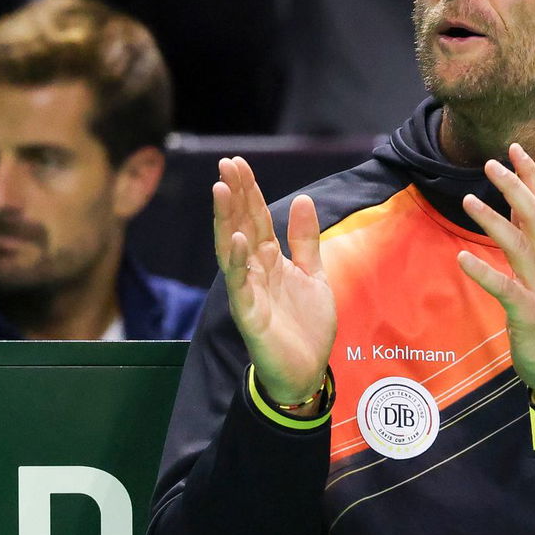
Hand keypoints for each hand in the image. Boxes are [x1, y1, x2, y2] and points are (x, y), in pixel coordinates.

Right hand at [213, 156, 335, 406]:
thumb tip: (303, 199)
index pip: (255, 218)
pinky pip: (240, 285)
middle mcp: (254, 271)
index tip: (238, 163)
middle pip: (240, 226)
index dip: (248, 191)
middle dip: (233, 196)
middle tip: (225, 164)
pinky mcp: (249, 314)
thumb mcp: (313, 274)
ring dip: (225, 220)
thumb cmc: (305, 325)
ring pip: (232, 250)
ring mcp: (249, 291)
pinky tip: (235, 240)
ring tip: (220, 191)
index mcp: (269, 260)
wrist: (306, 371)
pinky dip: (236, 262)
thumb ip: (305, 240)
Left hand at [457, 143, 534, 410]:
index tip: (515, 148)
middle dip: (514, 186)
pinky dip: (483, 271)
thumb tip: (511, 205)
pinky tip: (462, 258)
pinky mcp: (527, 312)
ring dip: (493, 220)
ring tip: (468, 199)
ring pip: (520, 245)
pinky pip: (504, 287)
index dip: (531, 176)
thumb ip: (526, 241)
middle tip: (490, 163)